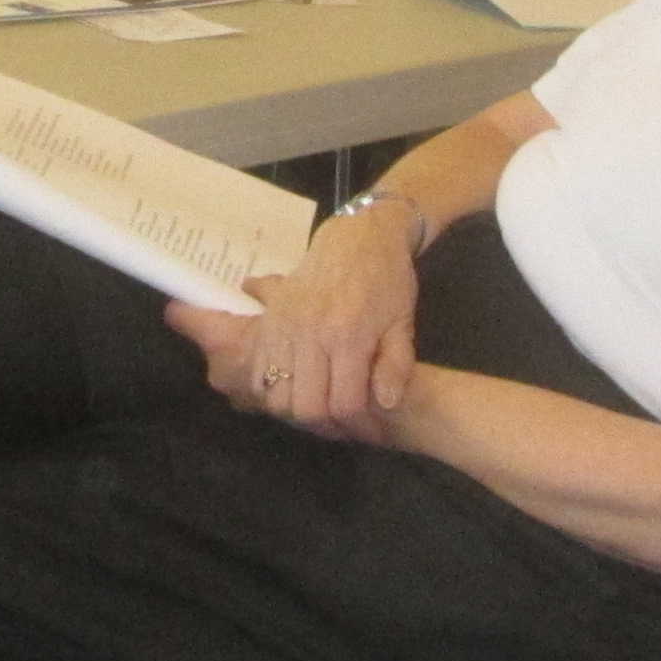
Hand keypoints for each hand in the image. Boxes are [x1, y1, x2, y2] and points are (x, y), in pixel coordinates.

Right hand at [163, 206, 423, 436]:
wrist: (356, 237)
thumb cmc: (387, 281)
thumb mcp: (402, 323)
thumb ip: (396, 366)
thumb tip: (386, 404)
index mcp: (348, 336)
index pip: (343, 403)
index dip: (354, 423)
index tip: (363, 423)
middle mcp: (310, 334)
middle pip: (305, 406)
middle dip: (324, 424)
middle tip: (338, 422)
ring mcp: (283, 327)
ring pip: (276, 394)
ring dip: (295, 409)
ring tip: (316, 405)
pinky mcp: (267, 321)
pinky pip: (258, 371)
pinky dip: (271, 389)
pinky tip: (293, 386)